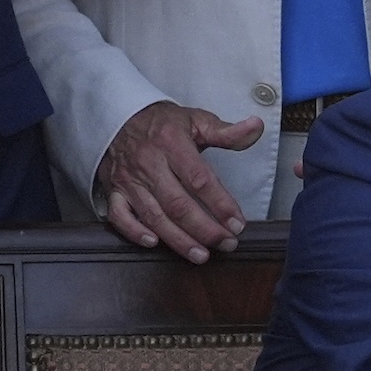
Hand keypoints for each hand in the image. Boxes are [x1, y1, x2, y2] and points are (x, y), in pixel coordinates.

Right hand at [99, 102, 264, 263]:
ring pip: (154, 215)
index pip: (200, 179)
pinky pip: (119, 216)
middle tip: (226, 243)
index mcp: (172, 144)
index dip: (221, 204)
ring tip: (201, 254)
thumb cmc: (161, 123)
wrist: (117, 115)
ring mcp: (129, 179)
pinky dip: (134, 232)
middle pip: (178, 204)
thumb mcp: (196, 120)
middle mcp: (149, 163)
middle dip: (205, 229)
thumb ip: (227, 131)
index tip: (237, 223)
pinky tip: (154, 243)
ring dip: (178, 239)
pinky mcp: (114, 190)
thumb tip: (256, 128)